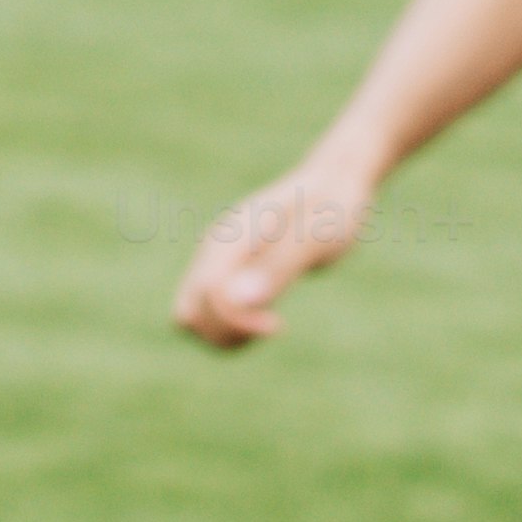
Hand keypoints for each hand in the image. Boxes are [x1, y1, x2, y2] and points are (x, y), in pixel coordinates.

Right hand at [171, 151, 378, 349]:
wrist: (333, 186)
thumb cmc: (330, 209)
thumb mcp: (316, 238)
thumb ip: (277, 267)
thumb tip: (238, 301)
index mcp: (232, 238)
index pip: (206, 294)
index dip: (235, 321)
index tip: (277, 325)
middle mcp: (214, 249)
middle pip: (188, 313)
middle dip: (227, 333)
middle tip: (273, 325)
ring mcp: (217, 261)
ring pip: (193, 318)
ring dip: (227, 336)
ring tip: (270, 324)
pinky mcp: (226, 273)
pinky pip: (208, 314)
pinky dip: (231, 330)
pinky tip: (267, 319)